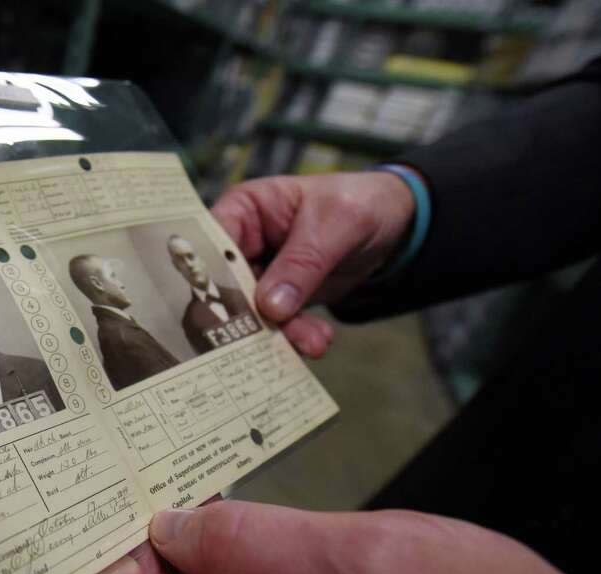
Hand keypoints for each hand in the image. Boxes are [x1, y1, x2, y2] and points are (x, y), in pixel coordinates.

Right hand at [212, 173, 415, 357]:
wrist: (393, 225)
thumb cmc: (358, 203)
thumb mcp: (335, 225)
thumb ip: (302, 264)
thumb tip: (270, 306)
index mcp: (244, 210)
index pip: (210, 243)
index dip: (207, 276)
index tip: (217, 309)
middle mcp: (243, 244)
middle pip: (226, 286)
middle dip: (248, 317)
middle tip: (262, 342)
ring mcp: (260, 274)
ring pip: (253, 312)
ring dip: (279, 332)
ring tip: (310, 343)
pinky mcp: (280, 298)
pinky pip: (279, 323)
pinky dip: (297, 335)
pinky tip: (318, 340)